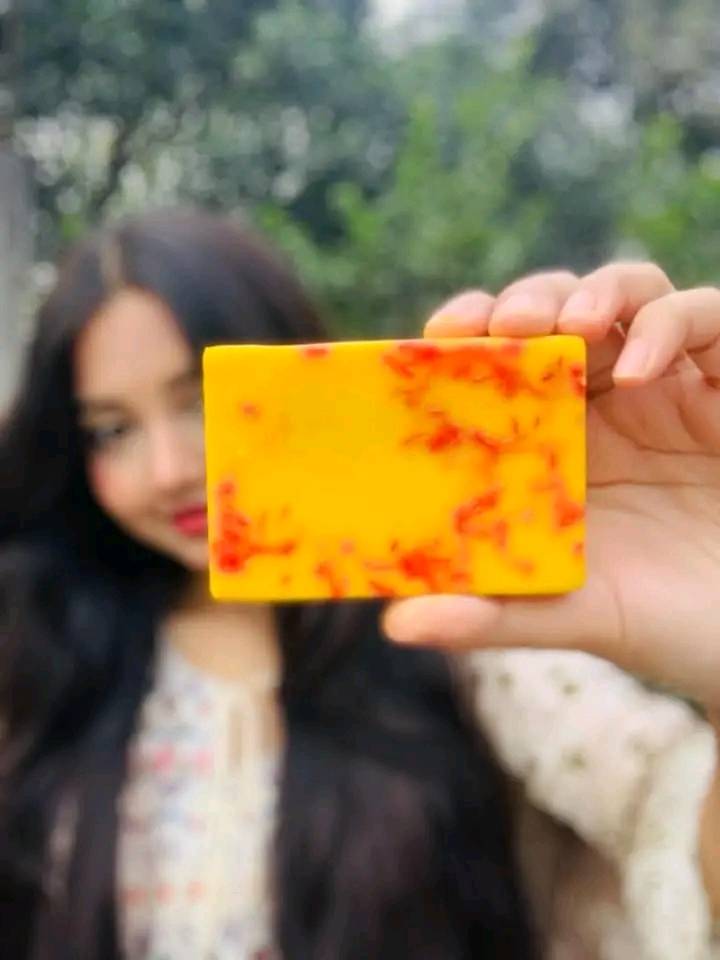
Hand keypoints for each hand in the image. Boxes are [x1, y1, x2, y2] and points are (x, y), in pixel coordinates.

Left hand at [383, 264, 719, 709]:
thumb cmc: (658, 623)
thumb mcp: (569, 613)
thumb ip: (490, 615)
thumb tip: (398, 623)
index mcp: (553, 440)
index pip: (503, 360)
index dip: (472, 334)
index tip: (441, 336)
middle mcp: (606, 403)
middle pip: (559, 310)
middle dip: (529, 301)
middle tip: (506, 324)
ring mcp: (670, 387)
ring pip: (630, 294)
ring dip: (596, 292)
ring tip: (570, 327)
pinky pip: (707, 318)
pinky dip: (669, 326)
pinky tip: (641, 372)